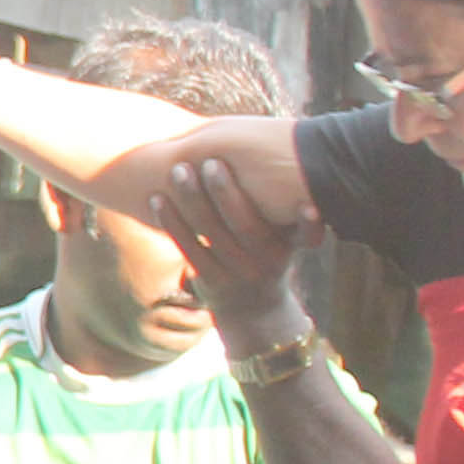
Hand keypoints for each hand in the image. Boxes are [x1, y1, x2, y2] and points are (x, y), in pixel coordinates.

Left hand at [152, 156, 312, 343]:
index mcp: (287, 248)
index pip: (299, 234)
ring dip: (192, 200)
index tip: (307, 204)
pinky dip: (171, 222)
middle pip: (245, 226)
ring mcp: (236, 274)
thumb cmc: (270, 255)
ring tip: (179, 171)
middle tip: (211, 161)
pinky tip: (157, 198)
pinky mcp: (209, 280)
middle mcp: (265, 263)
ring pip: (211, 234)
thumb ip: (287, 211)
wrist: (254, 310)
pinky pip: (187, 248)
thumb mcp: (287, 240)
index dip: (307, 223)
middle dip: (226, 192)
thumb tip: (278, 153)